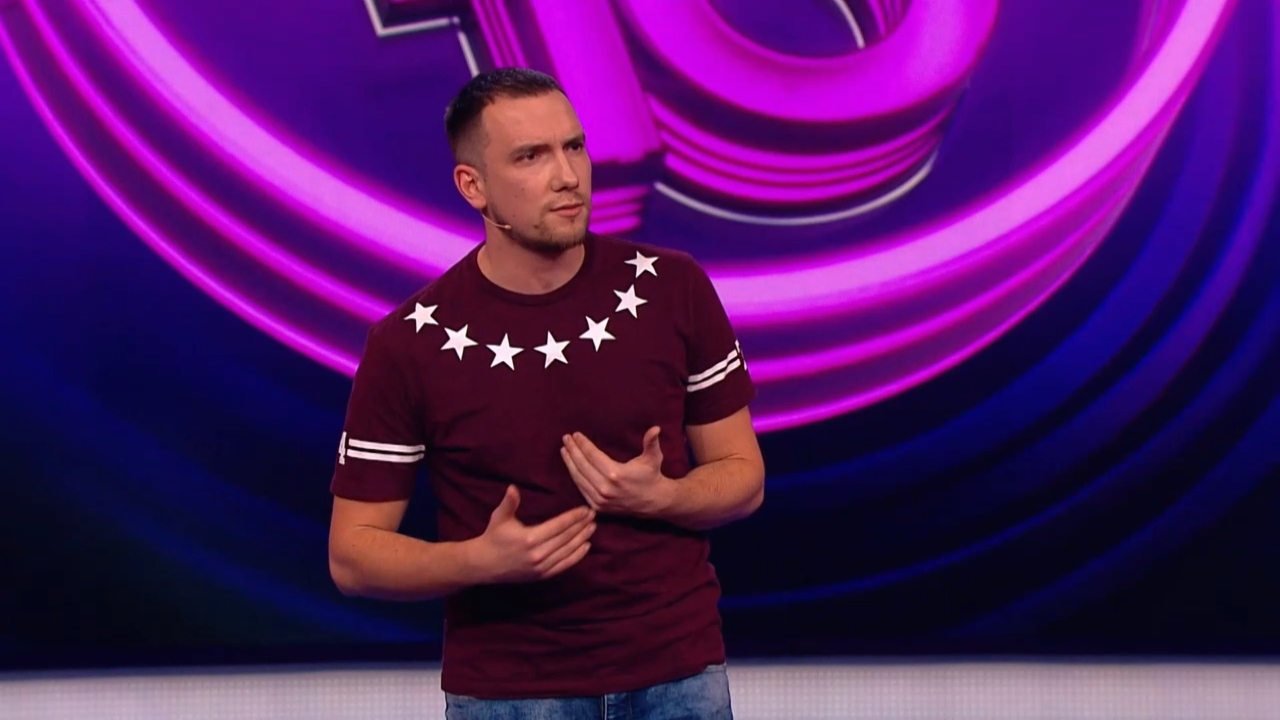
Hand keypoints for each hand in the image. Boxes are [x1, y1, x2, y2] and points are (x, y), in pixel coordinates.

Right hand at [468, 485, 595, 583]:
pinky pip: (564, 566)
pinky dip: (577, 556)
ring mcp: (541, 567)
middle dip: (581, 525)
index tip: (586, 509)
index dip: (574, 517)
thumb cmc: (494, 536)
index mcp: (529, 538)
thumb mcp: (500, 517)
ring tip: (593, 527)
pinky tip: (586, 546)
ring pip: (568, 552)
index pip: (558, 526)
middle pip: (566, 538)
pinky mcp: (542, 576)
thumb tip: (513, 488)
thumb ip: (509, 502)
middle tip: (593, 515)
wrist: (484, 565)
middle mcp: (538, 554)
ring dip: (582, 539)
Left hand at [561, 427, 674, 516]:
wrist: (654, 502)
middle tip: (566, 438)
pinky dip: (575, 477)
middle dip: (572, 450)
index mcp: (616, 474)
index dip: (583, 444)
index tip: (576, 434)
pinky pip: (581, 489)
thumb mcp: (653, 458)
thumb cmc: (652, 476)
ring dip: (569, 463)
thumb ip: (651, 442)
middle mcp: (605, 488)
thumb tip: (655, 428)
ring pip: (578, 478)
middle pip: (582, 465)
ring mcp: (600, 499)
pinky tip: (570, 466)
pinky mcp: (597, 506)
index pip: (592, 455)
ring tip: (564, 450)